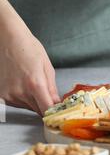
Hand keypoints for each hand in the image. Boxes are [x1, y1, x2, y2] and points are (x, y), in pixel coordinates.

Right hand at [0, 0, 59, 114]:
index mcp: (35, 84)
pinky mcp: (2, 95)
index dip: (54, 114)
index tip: (59, 114)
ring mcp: (9, 94)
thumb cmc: (28, 47)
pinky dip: (22, 98)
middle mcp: (20, 92)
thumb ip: (52, 88)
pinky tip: (21, 83)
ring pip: (27, 107)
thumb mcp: (46, 66)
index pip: (47, 110)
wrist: (8, 39)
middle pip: (38, 110)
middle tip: (46, 92)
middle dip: (45, 105)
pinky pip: (16, 103)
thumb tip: (57, 104)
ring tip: (30, 81)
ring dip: (33, 100)